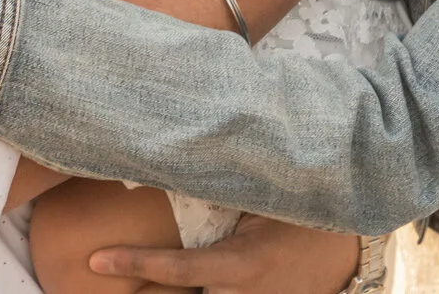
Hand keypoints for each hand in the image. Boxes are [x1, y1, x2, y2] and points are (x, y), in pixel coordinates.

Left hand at [90, 213, 359, 293]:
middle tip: (105, 268)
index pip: (178, 268)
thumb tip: (176, 158)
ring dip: (172, 289)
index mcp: (241, 264)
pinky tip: (174, 281)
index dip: (134, 264)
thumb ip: (221, 191)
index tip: (96, 259)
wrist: (343, 249)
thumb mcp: (261, 199)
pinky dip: (196, 289)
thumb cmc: (299, 211)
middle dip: (149, 290)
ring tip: (129, 271)